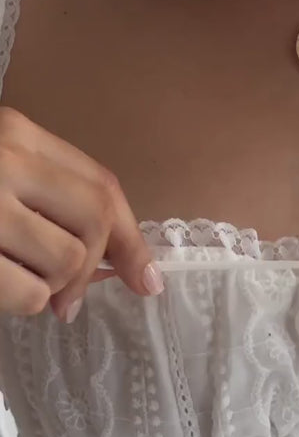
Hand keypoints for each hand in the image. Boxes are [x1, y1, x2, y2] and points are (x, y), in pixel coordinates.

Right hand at [0, 106, 162, 321]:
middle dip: (92, 267)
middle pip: (96, 221)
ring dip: (52, 288)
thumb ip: (54, 198)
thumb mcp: (4, 170)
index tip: (146, 280)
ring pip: (68, 261)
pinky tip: (0, 289)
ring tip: (17, 278)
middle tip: (68, 301)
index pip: (101, 186)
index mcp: (16, 132)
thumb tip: (130, 269)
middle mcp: (7, 160)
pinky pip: (32, 295)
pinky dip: (24, 304)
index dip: (132, 239)